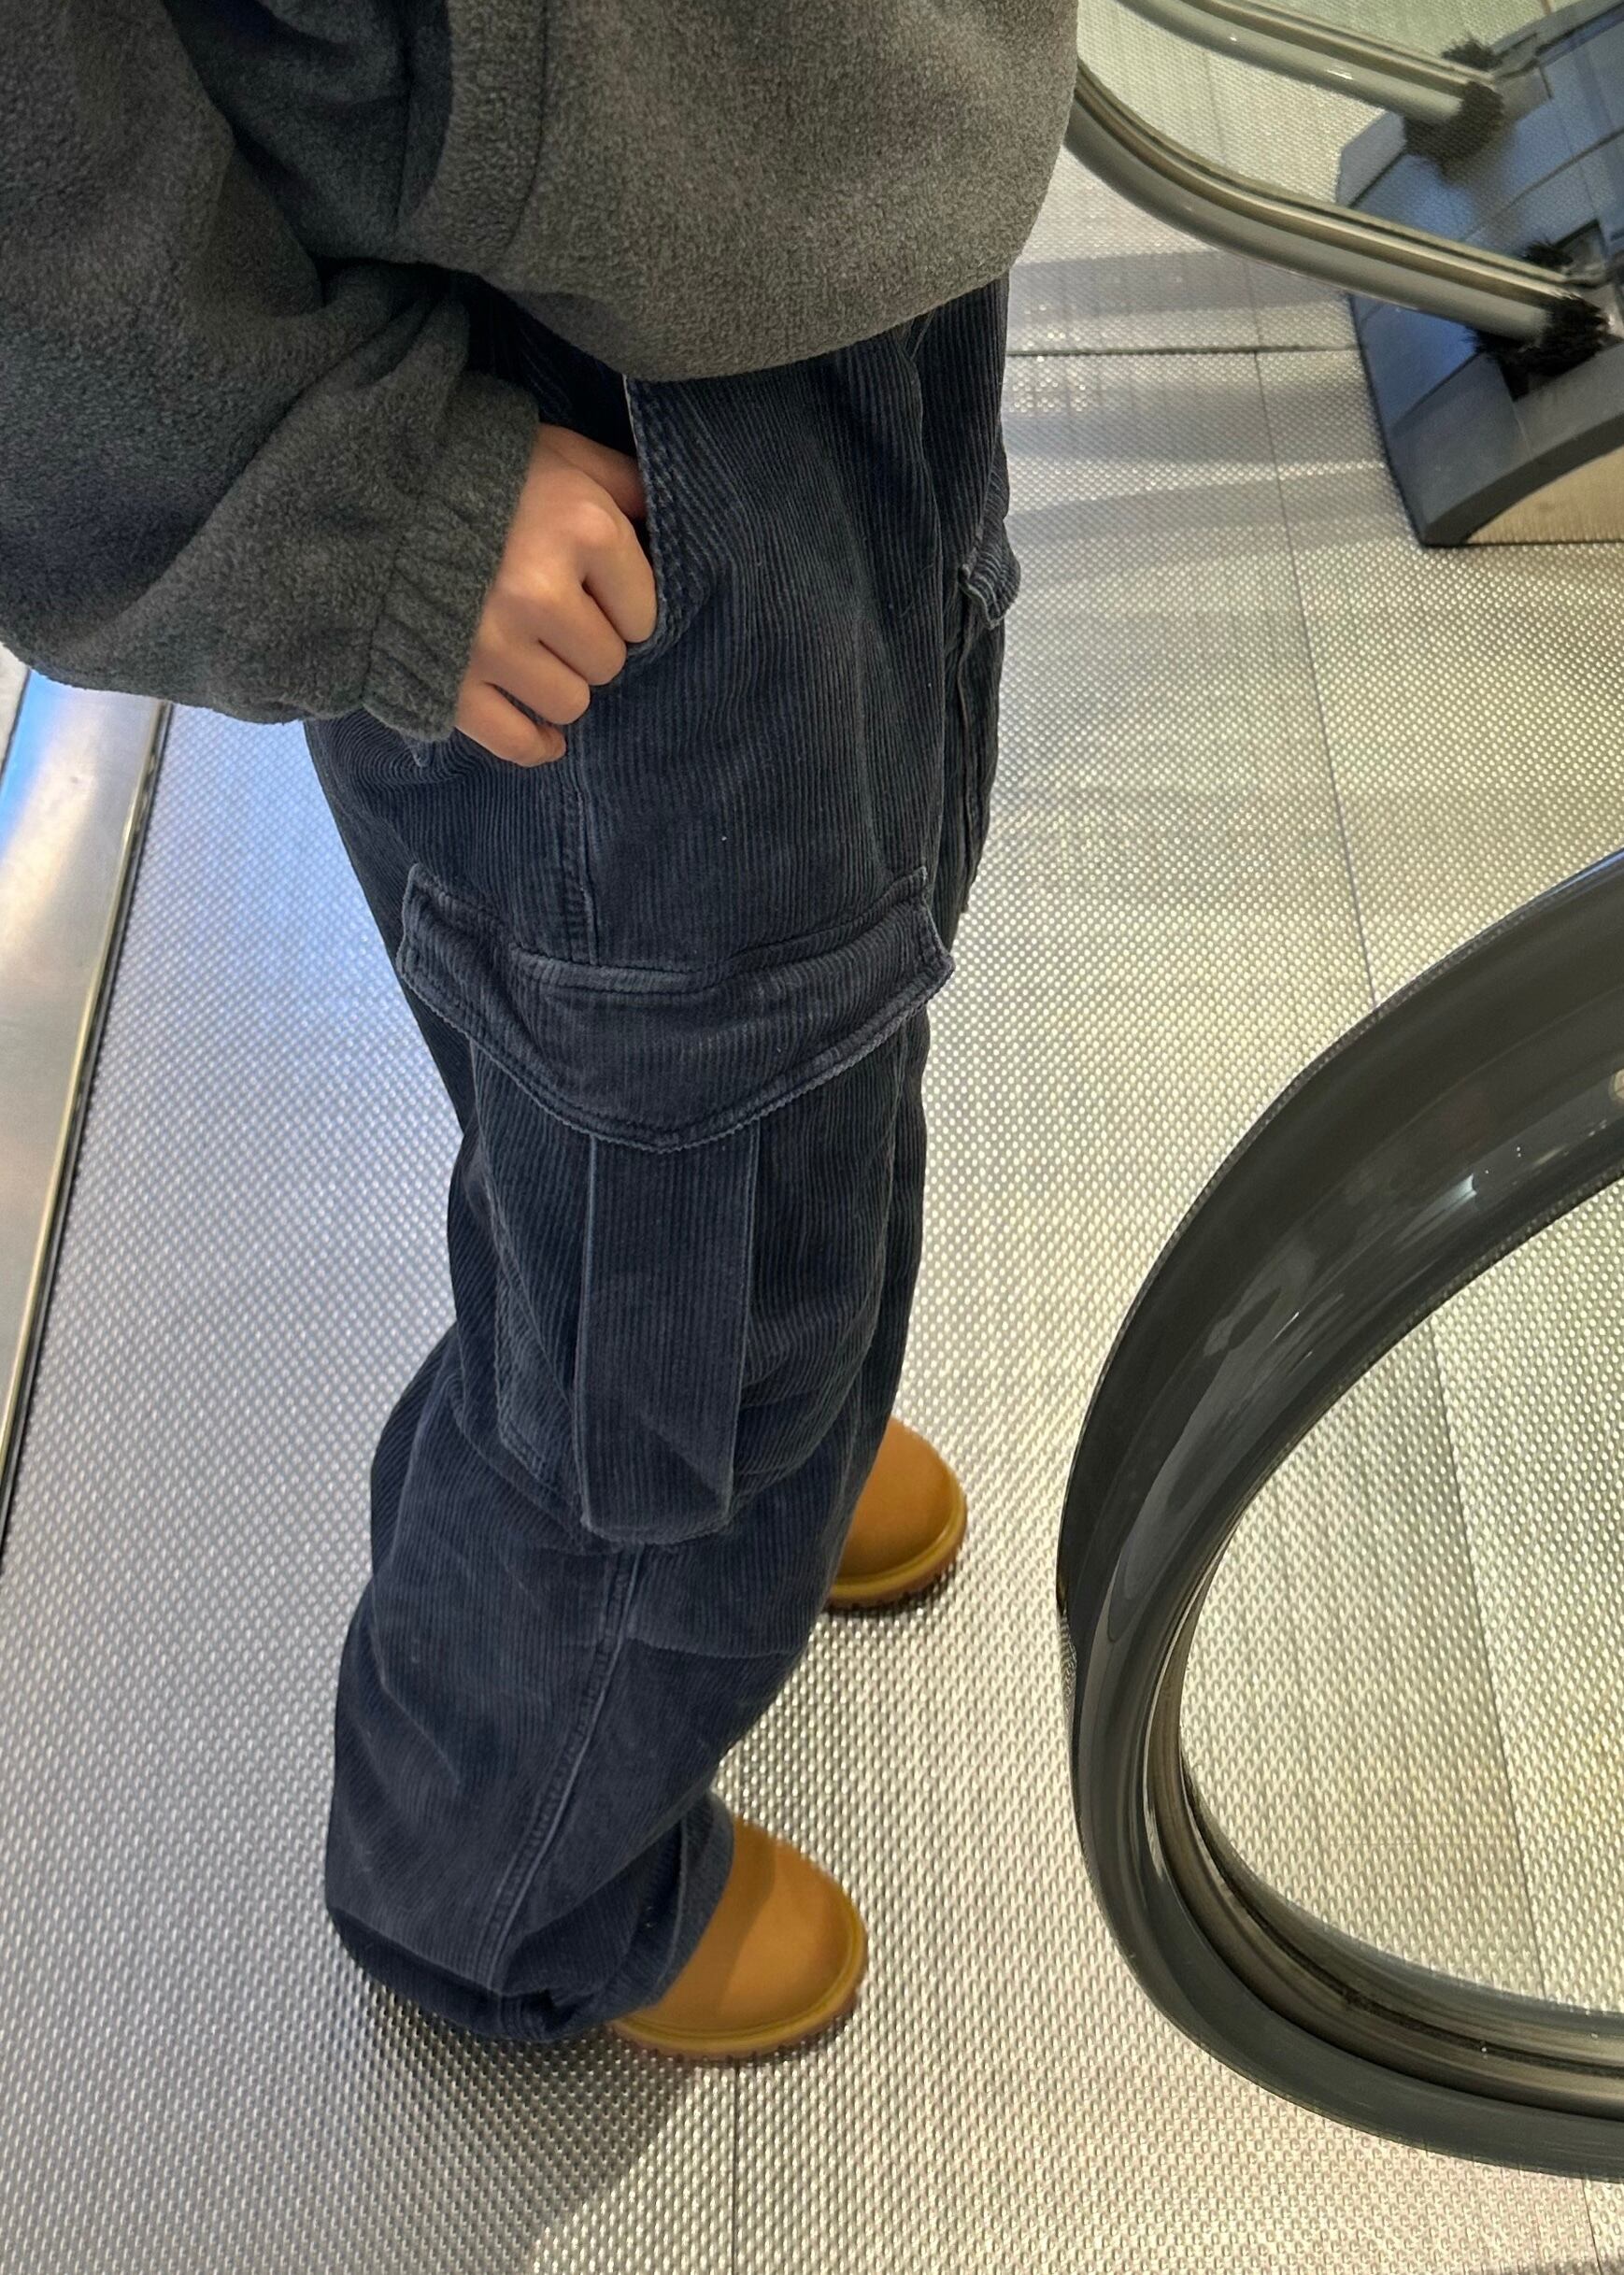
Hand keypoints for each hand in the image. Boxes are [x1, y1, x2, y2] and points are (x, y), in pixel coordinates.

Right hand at [453, 422, 658, 765]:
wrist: (367, 493)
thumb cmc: (479, 469)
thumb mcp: (559, 452)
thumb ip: (620, 483)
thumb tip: (668, 517)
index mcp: (582, 530)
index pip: (643, 613)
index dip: (621, 605)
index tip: (594, 589)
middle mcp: (542, 592)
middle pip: (606, 663)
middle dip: (588, 644)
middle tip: (557, 620)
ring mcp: (494, 644)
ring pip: (569, 703)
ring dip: (559, 685)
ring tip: (535, 654)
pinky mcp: (452, 683)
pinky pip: (515, 740)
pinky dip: (533, 743)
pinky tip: (543, 736)